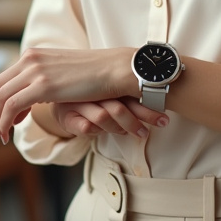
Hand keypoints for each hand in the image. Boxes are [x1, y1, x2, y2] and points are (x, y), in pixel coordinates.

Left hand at [0, 47, 136, 145]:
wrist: (117, 69)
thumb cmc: (97, 75)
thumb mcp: (63, 73)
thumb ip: (45, 81)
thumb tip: (34, 96)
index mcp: (34, 55)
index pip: (2, 80)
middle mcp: (30, 59)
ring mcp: (35, 70)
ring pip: (0, 98)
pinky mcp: (43, 85)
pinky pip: (12, 106)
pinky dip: (5, 122)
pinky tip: (9, 134)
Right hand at [52, 98, 167, 137]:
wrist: (57, 97)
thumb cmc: (90, 100)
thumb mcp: (111, 97)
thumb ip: (130, 102)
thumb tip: (158, 114)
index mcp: (108, 86)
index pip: (130, 97)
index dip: (147, 110)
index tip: (163, 120)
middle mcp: (95, 93)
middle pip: (119, 107)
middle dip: (136, 122)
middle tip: (146, 134)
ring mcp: (79, 103)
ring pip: (103, 117)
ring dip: (117, 128)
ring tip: (129, 134)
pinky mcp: (66, 115)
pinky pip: (83, 126)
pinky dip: (93, 130)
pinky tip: (97, 131)